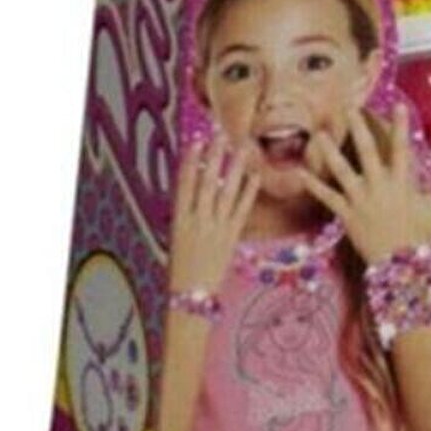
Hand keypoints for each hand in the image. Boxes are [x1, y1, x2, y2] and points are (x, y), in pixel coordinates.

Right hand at [169, 132, 258, 291]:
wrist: (191, 297)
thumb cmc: (180, 265)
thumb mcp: (176, 235)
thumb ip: (185, 210)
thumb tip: (198, 182)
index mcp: (178, 219)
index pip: (184, 183)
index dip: (190, 161)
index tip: (196, 140)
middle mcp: (197, 221)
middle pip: (207, 182)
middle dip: (214, 157)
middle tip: (221, 134)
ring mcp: (216, 229)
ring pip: (227, 192)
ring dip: (235, 168)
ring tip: (241, 148)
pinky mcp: (232, 237)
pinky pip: (242, 210)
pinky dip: (248, 192)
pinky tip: (254, 175)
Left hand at [305, 103, 430, 267]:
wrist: (400, 265)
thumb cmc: (421, 234)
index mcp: (402, 183)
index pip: (402, 148)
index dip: (400, 126)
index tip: (397, 105)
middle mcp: (380, 187)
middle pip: (366, 152)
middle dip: (357, 128)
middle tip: (347, 107)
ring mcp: (361, 200)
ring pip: (342, 171)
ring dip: (329, 152)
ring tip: (318, 134)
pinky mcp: (347, 215)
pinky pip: (328, 197)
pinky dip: (314, 186)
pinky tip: (300, 173)